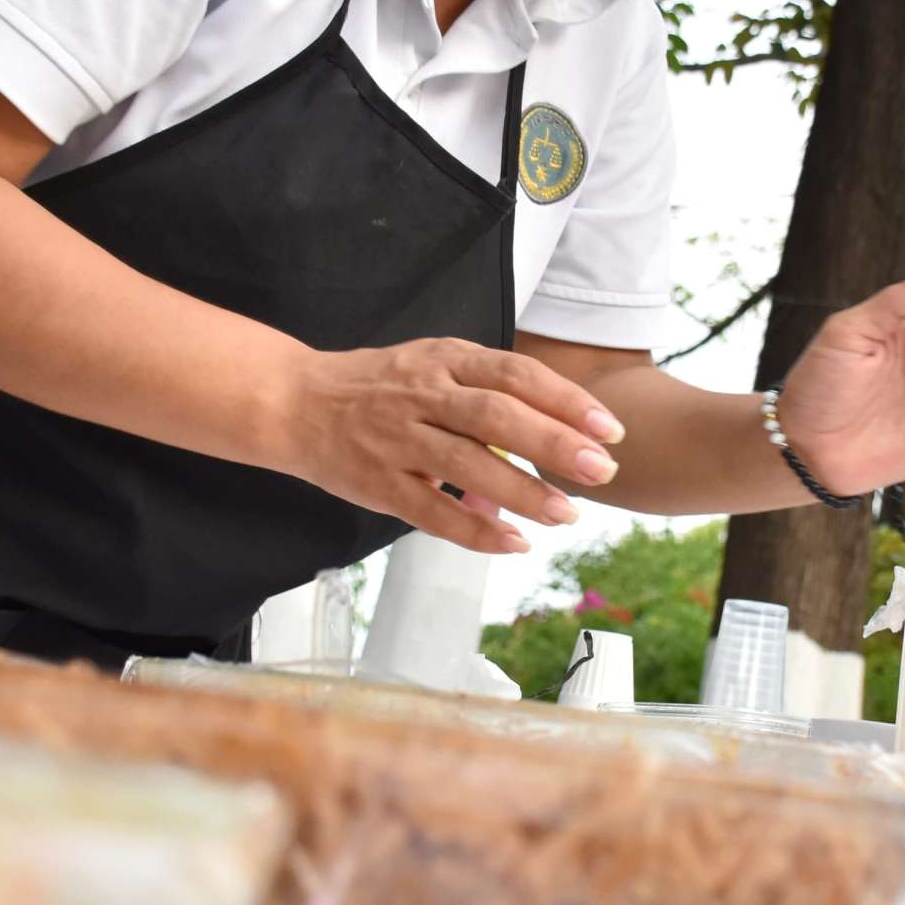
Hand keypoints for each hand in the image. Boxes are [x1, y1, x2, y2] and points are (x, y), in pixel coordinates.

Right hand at [281, 339, 624, 553]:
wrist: (294, 403)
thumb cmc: (379, 387)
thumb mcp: (433, 365)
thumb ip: (487, 390)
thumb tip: (556, 431)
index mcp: (444, 360)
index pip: (516, 374)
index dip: (567, 400)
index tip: (610, 429)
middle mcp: (422, 395)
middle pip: (498, 416)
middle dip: (556, 445)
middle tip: (603, 471)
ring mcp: (398, 440)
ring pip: (468, 465)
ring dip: (524, 493)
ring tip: (567, 514)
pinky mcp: (378, 484)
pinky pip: (432, 512)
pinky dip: (475, 530)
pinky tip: (513, 543)